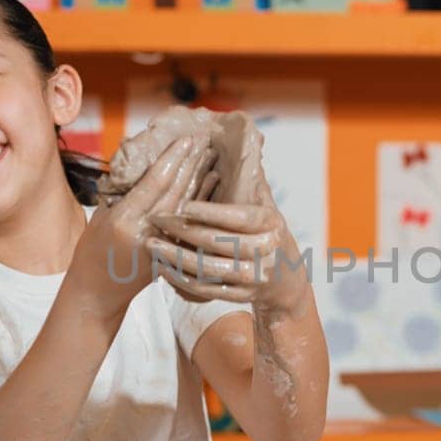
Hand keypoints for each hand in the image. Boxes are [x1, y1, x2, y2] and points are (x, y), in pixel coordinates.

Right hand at [70, 136, 214, 318]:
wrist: (98, 293)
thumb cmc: (93, 250)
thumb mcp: (101, 217)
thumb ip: (122, 193)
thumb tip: (146, 163)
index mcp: (124, 220)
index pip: (155, 182)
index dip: (173, 159)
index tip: (186, 140)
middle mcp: (147, 233)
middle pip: (176, 191)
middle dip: (191, 163)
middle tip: (205, 141)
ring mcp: (163, 246)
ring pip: (187, 207)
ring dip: (201, 180)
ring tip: (212, 157)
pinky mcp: (172, 256)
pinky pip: (191, 223)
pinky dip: (202, 202)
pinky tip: (212, 185)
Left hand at [145, 179, 311, 313]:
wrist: (288, 281)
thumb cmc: (269, 235)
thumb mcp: (268, 208)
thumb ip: (251, 184)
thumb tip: (243, 144)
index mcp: (272, 224)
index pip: (239, 217)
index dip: (211, 212)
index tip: (183, 205)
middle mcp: (266, 251)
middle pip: (219, 242)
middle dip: (183, 231)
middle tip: (156, 220)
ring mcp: (255, 277)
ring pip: (210, 268)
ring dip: (177, 257)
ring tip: (152, 244)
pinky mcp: (242, 295)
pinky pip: (208, 289)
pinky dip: (183, 279)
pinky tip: (163, 268)